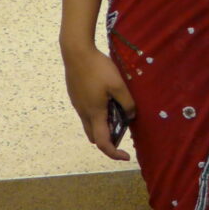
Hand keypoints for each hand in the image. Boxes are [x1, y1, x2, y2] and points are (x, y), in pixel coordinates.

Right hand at [61, 44, 134, 160]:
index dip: (113, 153)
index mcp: (95, 113)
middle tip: (123, 131)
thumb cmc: (98, 69)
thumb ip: (126, 102)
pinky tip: (108, 100)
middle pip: (94, 136)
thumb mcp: (118, 84)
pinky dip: (98, 115)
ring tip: (118, 114)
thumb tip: (131, 116)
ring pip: (90, 125)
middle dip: (108, 140)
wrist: (76, 53)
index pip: (102, 143)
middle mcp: (84, 113)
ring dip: (103, 126)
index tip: (126, 156)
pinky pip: (87, 114)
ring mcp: (78, 105)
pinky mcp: (77, 97)